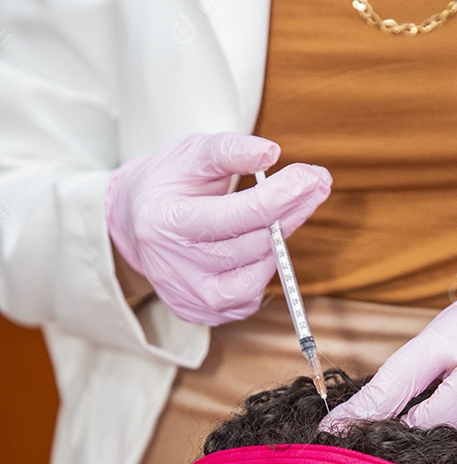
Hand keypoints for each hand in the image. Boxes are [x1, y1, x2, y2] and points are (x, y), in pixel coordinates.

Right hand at [106, 132, 331, 324]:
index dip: (279, 197)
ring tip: (288, 211)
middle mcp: (176, 267)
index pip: (234, 216)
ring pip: (256, 276)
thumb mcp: (190, 155)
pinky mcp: (203, 313)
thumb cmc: (168, 184)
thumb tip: (271, 152)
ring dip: (280, 242)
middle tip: (316, 184)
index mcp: (167, 222)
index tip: (311, 176)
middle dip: (291, 212)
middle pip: (251, 245)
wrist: (133, 225)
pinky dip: (263, 268)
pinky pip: (250, 296)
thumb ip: (229, 150)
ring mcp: (190, 296)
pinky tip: (261, 243)